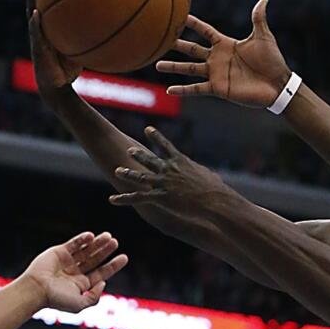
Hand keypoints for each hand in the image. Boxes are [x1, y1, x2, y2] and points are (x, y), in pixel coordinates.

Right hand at [20, 232, 127, 312]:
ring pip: (86, 250)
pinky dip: (82, 239)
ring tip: (109, 237)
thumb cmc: (56, 299)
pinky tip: (91, 236)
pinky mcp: (59, 252)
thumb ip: (94, 297)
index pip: (101, 272)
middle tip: (115, 242)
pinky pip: (73, 244)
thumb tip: (104, 283)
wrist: (36, 290)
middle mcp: (76, 272)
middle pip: (95, 259)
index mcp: (82, 284)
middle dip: (106, 251)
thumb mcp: (80, 304)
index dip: (113, 265)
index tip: (124, 257)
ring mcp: (68, 261)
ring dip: (97, 243)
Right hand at [27, 0, 81, 97]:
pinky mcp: (37, 49)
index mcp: (49, 30)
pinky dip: (36, 24)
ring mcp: (37, 39)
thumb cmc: (69, 70)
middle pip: (36, 7)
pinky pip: (36, 34)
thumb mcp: (81, 52)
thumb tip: (111, 31)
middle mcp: (41, 32)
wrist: (57, 88)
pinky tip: (37, 14)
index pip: (47, 9)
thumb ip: (89, 41)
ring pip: (32, 14)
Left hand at [109, 127, 227, 214]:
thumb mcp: (210, 176)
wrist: (214, 199)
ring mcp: (164, 183)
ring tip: (117, 171)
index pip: (166, 146)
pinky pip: (139, 197)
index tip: (148, 129)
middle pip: (150, 160)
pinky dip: (125, 198)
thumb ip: (202, 173)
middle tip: (129, 149)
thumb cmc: (216, 189)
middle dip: (139, 154)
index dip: (156, 137)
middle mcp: (169, 170)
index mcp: (181, 162)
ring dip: (128, 174)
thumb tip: (210, 175)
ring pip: (141, 177)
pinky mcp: (161, 197)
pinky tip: (112, 200)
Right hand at [155, 0, 291, 106]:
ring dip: (173, 67)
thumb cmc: (272, 60)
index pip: (205, 31)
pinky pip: (197, 89)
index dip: (193, 23)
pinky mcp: (219, 88)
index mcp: (226, 44)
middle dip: (176, 43)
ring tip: (156, 64)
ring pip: (189, 69)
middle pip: (192, 49)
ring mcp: (216, 74)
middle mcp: (217, 58)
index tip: (178, 15)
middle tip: (159, 38)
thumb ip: (258, 19)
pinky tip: (169, 90)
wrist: (277, 85)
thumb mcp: (263, 37)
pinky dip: (183, 90)